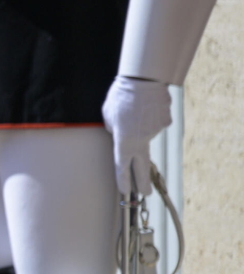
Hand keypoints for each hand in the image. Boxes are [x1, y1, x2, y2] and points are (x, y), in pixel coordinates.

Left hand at [102, 74, 171, 195]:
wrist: (143, 80)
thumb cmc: (121, 97)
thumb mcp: (108, 116)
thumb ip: (113, 129)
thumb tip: (120, 134)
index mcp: (124, 141)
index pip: (122, 166)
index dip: (123, 180)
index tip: (125, 192)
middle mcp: (142, 140)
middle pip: (142, 166)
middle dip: (143, 182)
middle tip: (145, 193)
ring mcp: (155, 131)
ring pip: (146, 133)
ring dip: (140, 125)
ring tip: (135, 109)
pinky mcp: (165, 122)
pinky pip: (155, 122)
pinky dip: (150, 116)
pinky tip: (147, 106)